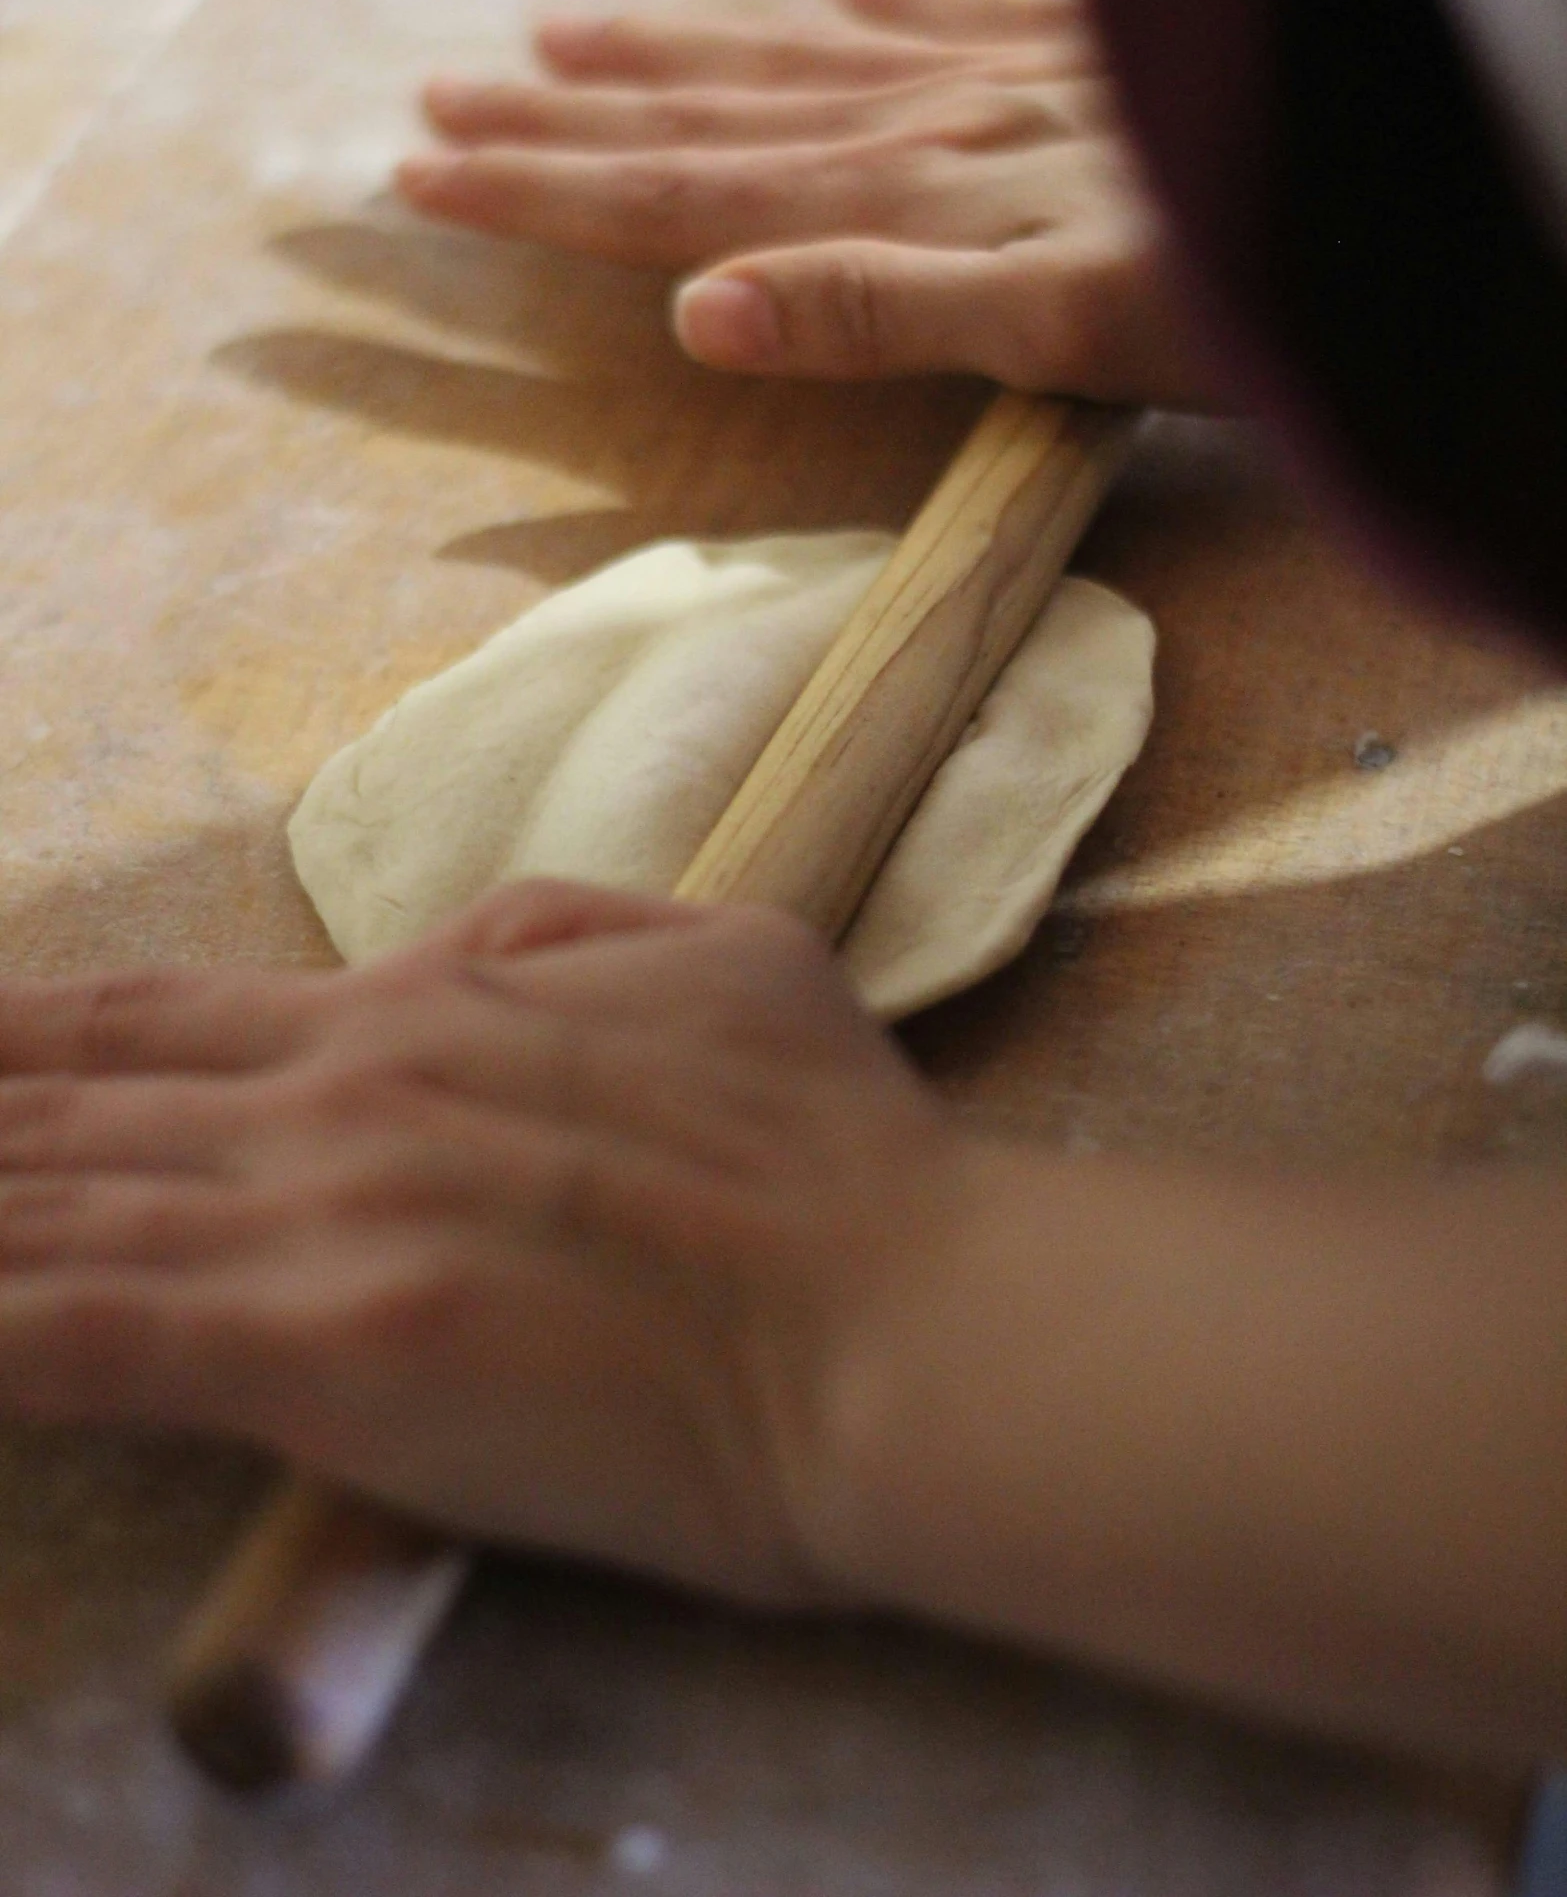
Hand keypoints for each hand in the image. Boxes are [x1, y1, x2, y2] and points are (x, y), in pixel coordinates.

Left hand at [0, 882, 954, 1606]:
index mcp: (423, 1014)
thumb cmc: (843, 1155)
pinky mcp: (323, 1351)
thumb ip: (564, 933)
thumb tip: (454, 951)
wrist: (907, 1319)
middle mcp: (341, 1097)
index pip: (157, 1014)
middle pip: (71, 1102)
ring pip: (51, 1203)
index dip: (22, 1031)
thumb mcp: (723, 955)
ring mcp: (320, 1218)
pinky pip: (84, 1329)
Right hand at [397, 0, 1215, 406]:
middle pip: (719, 123)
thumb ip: (884, 309)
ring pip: (809, 67)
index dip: (552, 193)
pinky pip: (966, 15)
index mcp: (914, 199)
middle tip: (441, 104)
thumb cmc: (1253, 287)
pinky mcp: (1099, 58)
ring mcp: (1018, 83)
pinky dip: (892, 4)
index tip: (425, 176)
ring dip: (684, 60)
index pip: (689, 200)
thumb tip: (698, 312)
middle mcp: (943, 126)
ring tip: (567, 38)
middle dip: (572, 125)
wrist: (1395, 190)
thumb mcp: (1066, 325)